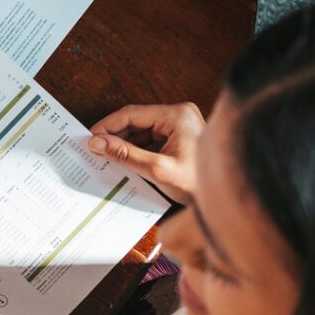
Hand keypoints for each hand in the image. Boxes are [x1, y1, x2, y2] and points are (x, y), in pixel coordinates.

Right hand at [86, 101, 204, 203]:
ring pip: (142, 132)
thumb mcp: (157, 169)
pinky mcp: (180, 139)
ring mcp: (180, 127)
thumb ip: (125, 154)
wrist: (225, 200)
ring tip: (107, 159)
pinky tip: (124, 163)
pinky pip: (151, 141)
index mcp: (177, 116)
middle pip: (136, 122)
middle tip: (94, 151)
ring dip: (125, 145)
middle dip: (115, 137)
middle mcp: (179, 116)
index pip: (132, 114)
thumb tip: (97, 143)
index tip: (89, 139)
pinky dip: (137, 151)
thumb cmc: (199, 183)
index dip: (108, 126)